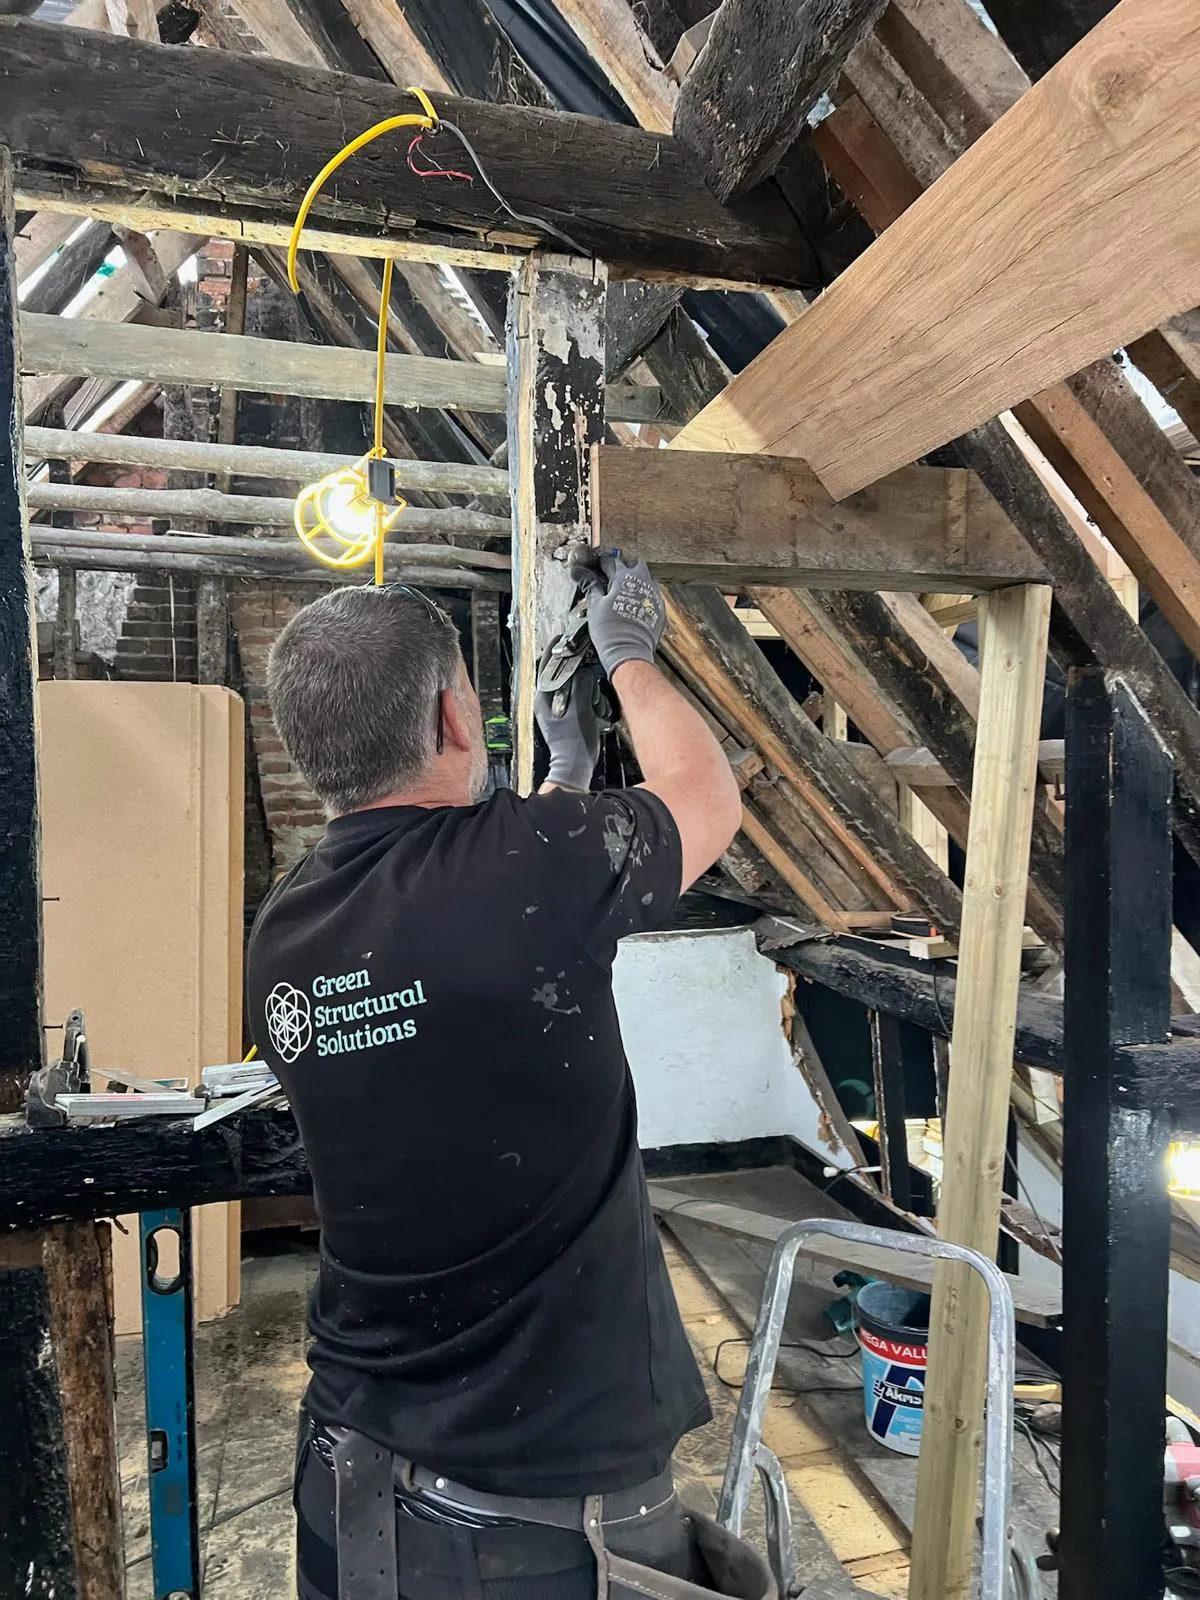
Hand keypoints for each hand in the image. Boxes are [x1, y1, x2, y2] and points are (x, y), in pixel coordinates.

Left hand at [535, 661, 608, 790]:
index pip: (547, 665)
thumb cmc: (573, 742)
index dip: (556, 650)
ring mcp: (558, 709)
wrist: (575, 766)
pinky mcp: (569, 716)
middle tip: (592, 686)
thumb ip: (582, 684)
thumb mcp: (580, 708)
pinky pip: (582, 700)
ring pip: (576, 688)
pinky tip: (597, 713)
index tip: (564, 638)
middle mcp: (548, 701)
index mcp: (545, 697)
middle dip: (583, 679)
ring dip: (590, 694)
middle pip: (566, 675)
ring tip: (595, 708)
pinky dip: (591, 703)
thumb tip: (584, 669)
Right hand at [569, 548, 665, 681]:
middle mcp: (642, 581)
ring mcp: (653, 594)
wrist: (630, 652)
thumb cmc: (611, 631)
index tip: (598, 566)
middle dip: (623, 566)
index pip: (612, 561)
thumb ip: (591, 586)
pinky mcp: (659, 608)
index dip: (602, 562)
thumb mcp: (595, 605)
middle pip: (634, 564)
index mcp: (624, 577)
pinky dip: (642, 595)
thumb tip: (582, 574)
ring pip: (645, 578)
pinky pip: (651, 594)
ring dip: (635, 580)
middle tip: (612, 575)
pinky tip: (633, 604)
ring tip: (622, 591)